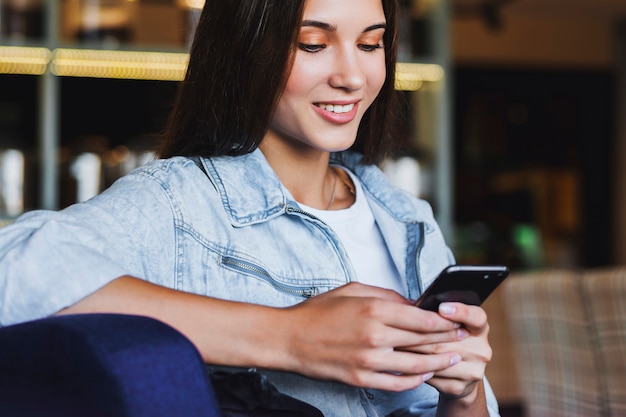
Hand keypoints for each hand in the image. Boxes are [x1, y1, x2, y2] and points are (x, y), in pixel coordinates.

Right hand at [276, 283, 467, 391]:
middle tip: (462, 340)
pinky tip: (424, 374)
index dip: (444, 322)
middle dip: (447, 341)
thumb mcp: (352, 290)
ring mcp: (368, 361)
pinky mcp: (360, 379)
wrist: (289, 339)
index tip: (457, 322)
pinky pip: (397, 383)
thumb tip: (412, 304)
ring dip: (438, 363)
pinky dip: (415, 380)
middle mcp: (375, 336)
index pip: (421, 318)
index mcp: (374, 310)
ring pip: (415, 366)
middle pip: (423, 342)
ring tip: (452, 359)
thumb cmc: (318, 312)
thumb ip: (385, 295)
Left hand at [402, 302, 491, 411]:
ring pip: (435, 358)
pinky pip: (432, 375)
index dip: (460, 311)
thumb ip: (439, 316)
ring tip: (397, 344)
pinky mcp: (460, 387)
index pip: (476, 317)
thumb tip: (415, 308)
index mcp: (479, 328)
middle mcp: (481, 349)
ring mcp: (473, 370)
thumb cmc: (451, 343)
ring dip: (412, 352)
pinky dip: (416, 369)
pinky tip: (405, 362)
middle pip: (445, 339)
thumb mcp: (452, 326)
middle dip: (418, 334)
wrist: (461, 377)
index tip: (442, 308)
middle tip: (397, 327)